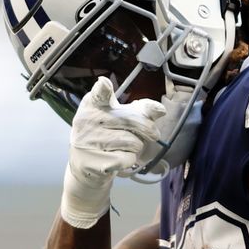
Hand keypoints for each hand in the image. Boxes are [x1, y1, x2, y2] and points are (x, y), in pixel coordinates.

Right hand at [61, 76, 165, 228]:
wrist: (86, 164)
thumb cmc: (108, 134)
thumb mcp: (121, 117)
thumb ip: (141, 110)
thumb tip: (161, 110)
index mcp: (92, 104)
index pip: (98, 95)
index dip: (103, 89)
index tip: (104, 84)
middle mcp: (86, 120)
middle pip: (131, 120)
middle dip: (148, 129)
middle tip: (153, 134)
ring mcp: (88, 142)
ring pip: (133, 143)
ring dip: (137, 147)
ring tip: (126, 146)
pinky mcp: (94, 162)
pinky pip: (128, 159)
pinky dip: (130, 160)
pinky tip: (119, 158)